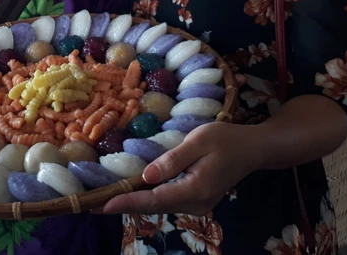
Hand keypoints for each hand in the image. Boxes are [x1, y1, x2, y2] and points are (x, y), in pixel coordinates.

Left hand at [102, 122, 262, 215]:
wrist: (254, 149)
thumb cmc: (227, 138)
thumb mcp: (199, 140)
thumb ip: (173, 159)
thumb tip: (147, 176)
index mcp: (196, 188)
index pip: (154, 199)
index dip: (127, 201)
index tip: (103, 205)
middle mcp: (196, 202)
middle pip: (153, 207)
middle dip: (123, 205)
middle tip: (92, 205)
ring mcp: (198, 203)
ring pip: (159, 206)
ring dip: (133, 203)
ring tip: (104, 200)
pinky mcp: (198, 199)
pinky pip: (168, 201)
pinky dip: (148, 199)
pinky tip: (131, 194)